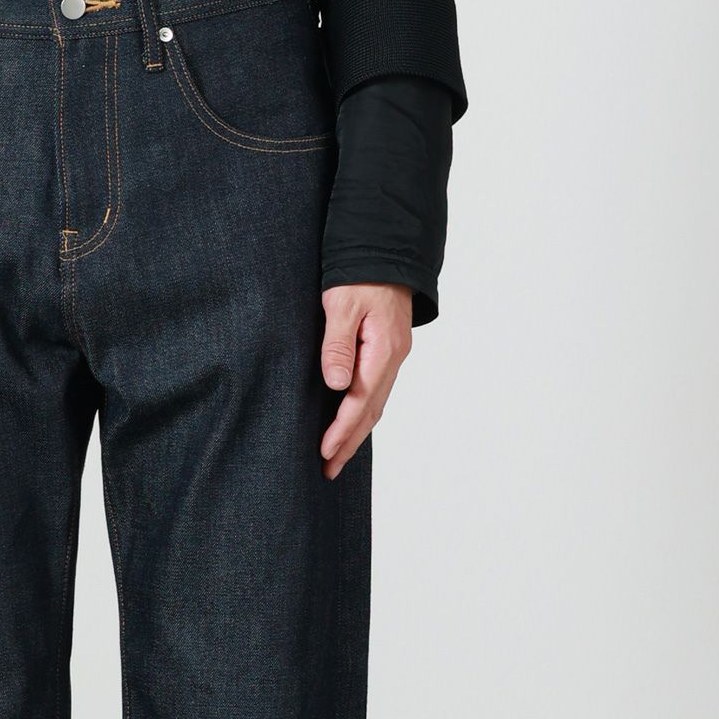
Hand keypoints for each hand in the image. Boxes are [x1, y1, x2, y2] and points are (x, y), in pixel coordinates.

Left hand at [318, 284, 413, 479]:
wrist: (387, 247)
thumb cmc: (361, 273)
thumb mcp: (342, 304)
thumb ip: (338, 345)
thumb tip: (337, 385)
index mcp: (383, 350)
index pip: (360, 401)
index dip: (342, 430)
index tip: (324, 452)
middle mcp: (393, 358)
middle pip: (371, 412)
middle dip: (349, 443)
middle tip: (329, 470)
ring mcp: (392, 356)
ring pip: (375, 404)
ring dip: (357, 432)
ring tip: (337, 456)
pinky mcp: (387, 351)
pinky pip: (376, 390)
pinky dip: (362, 412)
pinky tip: (351, 422)